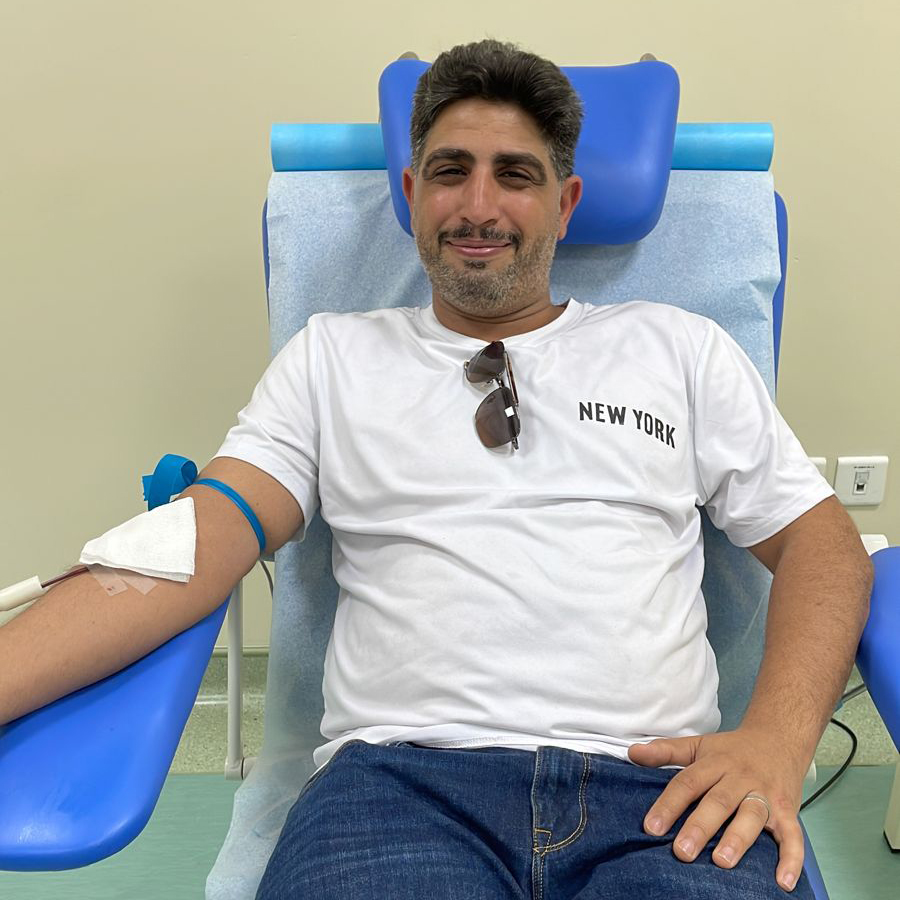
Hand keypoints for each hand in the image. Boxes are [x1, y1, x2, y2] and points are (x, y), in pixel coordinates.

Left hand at [627, 727, 808, 892]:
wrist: (779, 738)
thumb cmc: (732, 749)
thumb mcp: (698, 744)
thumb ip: (666, 751)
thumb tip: (632, 753)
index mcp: (715, 762)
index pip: (688, 782)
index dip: (668, 804)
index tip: (650, 827)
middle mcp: (740, 777)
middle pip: (718, 801)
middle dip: (700, 827)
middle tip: (682, 851)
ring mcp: (765, 794)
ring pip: (752, 816)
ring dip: (738, 839)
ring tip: (722, 861)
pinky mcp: (788, 810)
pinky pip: (794, 835)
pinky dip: (791, 858)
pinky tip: (784, 881)